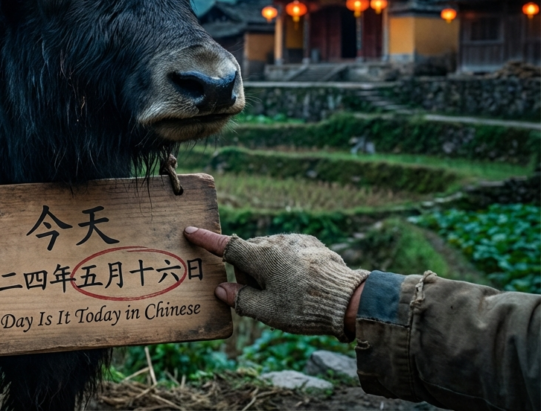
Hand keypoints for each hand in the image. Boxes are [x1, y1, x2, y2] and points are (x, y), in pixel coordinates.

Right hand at [185, 227, 367, 340]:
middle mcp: (277, 242)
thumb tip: (223, 290)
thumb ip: (240, 300)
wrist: (351, 301)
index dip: (206, 240)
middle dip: (248, 273)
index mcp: (261, 256)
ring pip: (270, 253)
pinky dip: (287, 266)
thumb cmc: (304, 308)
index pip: (226, 246)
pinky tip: (301, 285)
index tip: (191, 230)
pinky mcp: (313, 244)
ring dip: (269, 270)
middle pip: (250, 254)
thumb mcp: (266, 311)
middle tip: (262, 299)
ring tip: (287, 296)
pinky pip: (290, 252)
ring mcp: (296, 241)